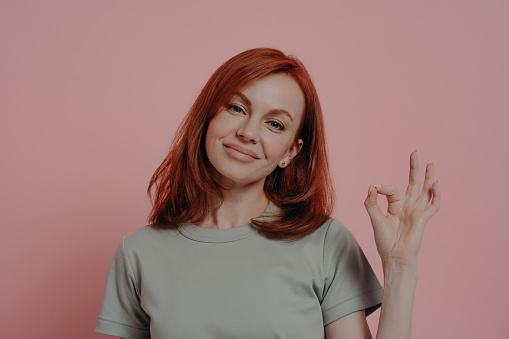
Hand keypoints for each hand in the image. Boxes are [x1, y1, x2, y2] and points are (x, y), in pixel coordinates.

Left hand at [364, 150, 440, 266]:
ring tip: (430, 163)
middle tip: (415, 151)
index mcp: (395, 205)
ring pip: (425, 190)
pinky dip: (436, 194)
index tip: (376, 190)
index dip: (384, 187)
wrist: (394, 256)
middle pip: (413, 182)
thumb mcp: (374, 218)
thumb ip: (371, 202)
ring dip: (429, 176)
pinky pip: (433, 204)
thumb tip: (372, 185)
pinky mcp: (423, 218)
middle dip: (414, 167)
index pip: (392, 189)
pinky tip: (436, 183)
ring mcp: (417, 211)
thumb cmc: (384, 240)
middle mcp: (407, 206)